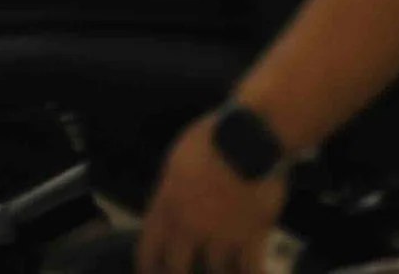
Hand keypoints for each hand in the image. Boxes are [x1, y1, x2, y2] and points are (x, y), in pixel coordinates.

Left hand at [137, 112, 286, 272]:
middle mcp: (190, 226)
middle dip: (179, 273)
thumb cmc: (210, 138)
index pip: (149, 245)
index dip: (147, 263)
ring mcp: (221, 236)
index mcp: (168, 203)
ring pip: (215, 271)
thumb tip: (168, 206)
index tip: (148, 272)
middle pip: (178, 268)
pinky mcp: (251, 239)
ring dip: (218, 271)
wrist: (248, 139)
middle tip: (181, 273)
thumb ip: (170, 189)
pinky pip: (249, 271)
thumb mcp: (177, 159)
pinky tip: (251, 273)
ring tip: (221, 270)